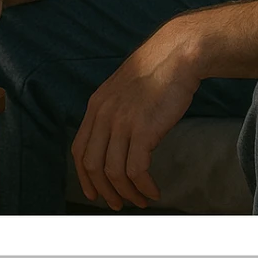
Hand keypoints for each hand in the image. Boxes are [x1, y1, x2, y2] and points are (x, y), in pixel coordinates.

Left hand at [71, 20, 201, 210]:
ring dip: (127, 193)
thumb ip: (114, 110)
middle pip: (92, 166)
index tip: (94, 192)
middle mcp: (104, 114)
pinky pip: (136, 170)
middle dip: (104, 191)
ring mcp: (122, 121)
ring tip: (141, 199)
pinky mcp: (143, 129)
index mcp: (97, 104)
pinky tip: (153, 190)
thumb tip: (115, 140)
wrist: (178, 53)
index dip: (84, 176)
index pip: (79, 149)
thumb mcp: (124, 88)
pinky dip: (143, 187)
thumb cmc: (158, 70)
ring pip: (114, 172)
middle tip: (118, 204)